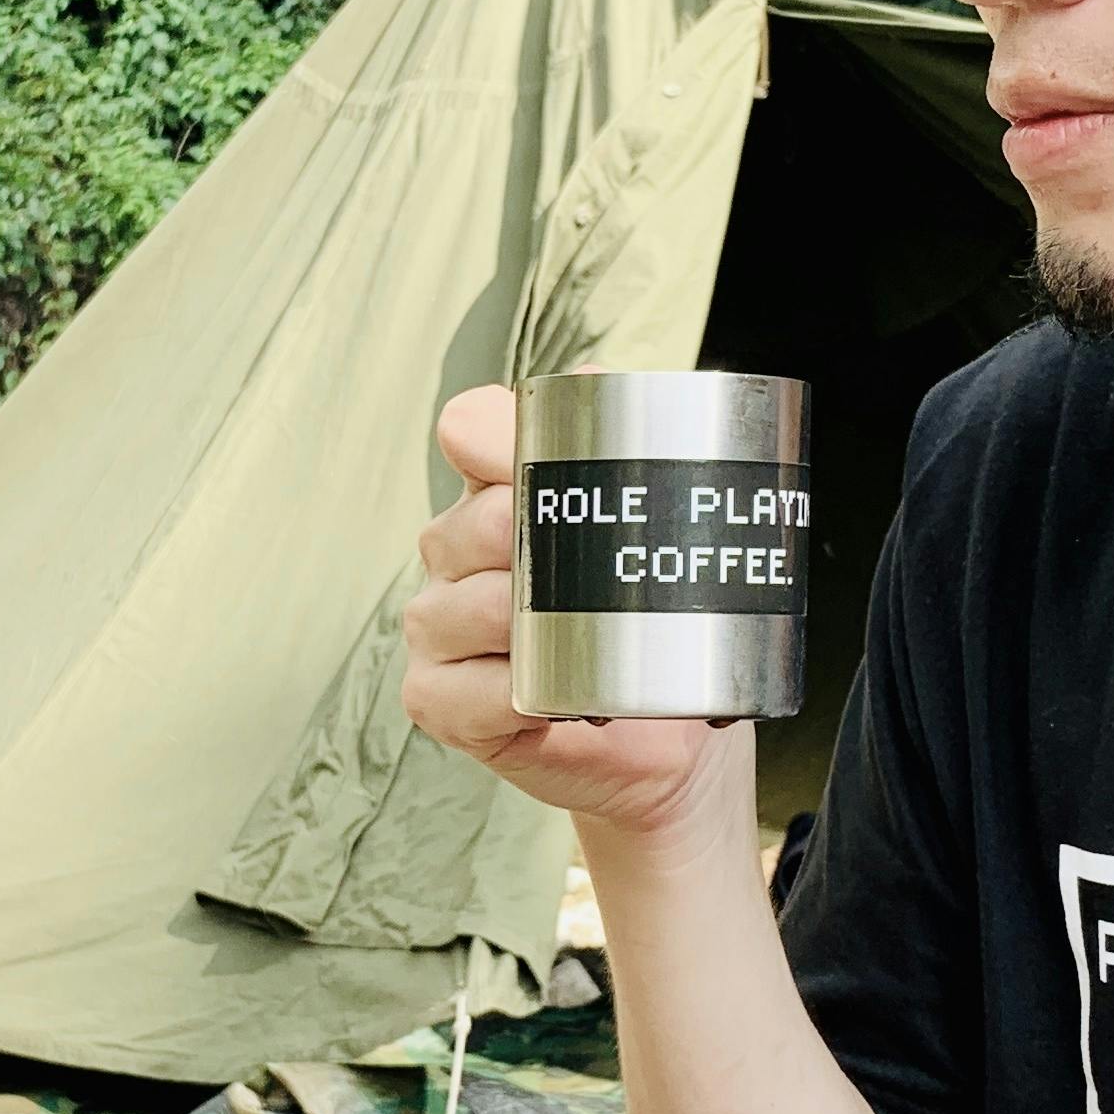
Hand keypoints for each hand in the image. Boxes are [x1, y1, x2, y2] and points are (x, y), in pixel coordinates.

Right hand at [399, 384, 734, 845]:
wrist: (673, 734)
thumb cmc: (660, 629)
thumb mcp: (658, 532)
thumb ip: (628, 448)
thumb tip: (594, 379)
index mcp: (500, 494)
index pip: (469, 429)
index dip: (493, 436)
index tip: (533, 461)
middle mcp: (457, 554)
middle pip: (464, 521)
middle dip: (523, 535)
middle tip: (587, 565)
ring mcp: (440, 630)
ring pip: (459, 605)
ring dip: (519, 621)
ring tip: (576, 637)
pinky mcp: (440, 702)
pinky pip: (457, 688)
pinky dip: (504, 690)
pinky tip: (544, 696)